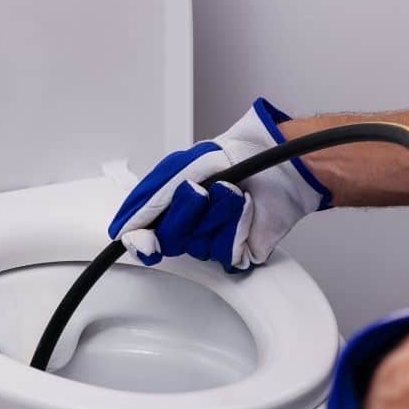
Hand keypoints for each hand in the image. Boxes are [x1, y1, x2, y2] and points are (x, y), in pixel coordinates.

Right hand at [108, 98, 330, 271]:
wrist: (280, 162)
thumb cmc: (236, 156)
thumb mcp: (180, 168)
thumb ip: (150, 200)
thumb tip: (129, 232)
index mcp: (171, 206)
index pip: (143, 233)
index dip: (140, 240)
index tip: (143, 241)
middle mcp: (190, 226)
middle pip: (169, 240)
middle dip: (184, 213)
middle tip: (198, 191)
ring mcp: (214, 239)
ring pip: (198, 245)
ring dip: (216, 214)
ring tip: (231, 193)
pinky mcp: (238, 252)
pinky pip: (225, 250)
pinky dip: (235, 225)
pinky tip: (245, 209)